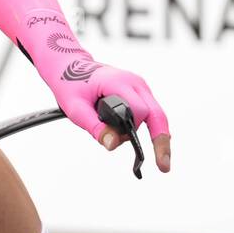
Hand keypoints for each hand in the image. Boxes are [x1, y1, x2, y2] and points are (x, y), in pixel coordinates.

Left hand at [52, 60, 172, 172]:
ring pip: (155, 114)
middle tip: (163, 166)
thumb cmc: (70, 84)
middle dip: (161, 140)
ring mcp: (139, 86)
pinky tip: (151, 143)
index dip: (132, 131)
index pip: (139, 111)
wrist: (69, 66)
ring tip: (136, 148)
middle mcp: (135, 83)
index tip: (128, 149)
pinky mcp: (139, 91)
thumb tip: (113, 145)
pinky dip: (148, 127)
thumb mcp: (76, 109)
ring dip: (150, 134)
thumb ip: (94, 127)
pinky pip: (150, 111)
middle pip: (156, 114)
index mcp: (120, 83)